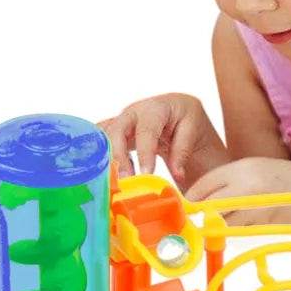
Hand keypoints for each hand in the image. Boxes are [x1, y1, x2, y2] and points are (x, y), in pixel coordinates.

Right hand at [98, 94, 229, 185]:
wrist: (177, 112)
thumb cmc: (186, 119)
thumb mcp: (192, 128)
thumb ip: (183, 150)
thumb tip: (177, 174)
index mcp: (156, 108)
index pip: (147, 131)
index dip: (144, 153)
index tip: (146, 174)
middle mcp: (134, 112)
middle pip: (118, 131)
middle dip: (118, 157)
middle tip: (124, 181)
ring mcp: (122, 121)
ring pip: (105, 136)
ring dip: (105, 158)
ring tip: (112, 182)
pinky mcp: (115, 132)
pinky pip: (100, 141)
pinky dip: (97, 155)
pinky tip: (102, 174)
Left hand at [187, 157, 290, 224]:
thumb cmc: (287, 181)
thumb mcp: (255, 171)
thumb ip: (227, 183)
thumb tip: (198, 202)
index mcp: (242, 168)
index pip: (203, 186)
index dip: (192, 200)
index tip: (186, 207)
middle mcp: (244, 186)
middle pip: (207, 207)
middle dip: (202, 215)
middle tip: (201, 219)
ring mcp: (252, 208)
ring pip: (221, 222)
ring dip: (221, 224)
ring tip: (238, 214)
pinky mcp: (260, 225)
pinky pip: (238, 229)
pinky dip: (238, 229)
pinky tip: (253, 219)